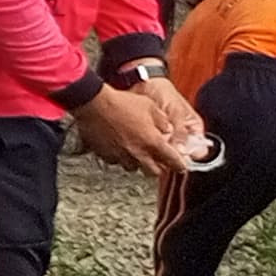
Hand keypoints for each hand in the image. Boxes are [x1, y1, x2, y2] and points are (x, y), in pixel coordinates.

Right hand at [70, 79, 201, 177]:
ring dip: (139, 163)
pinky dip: (120, 157)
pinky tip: (120, 147)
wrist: (94, 104)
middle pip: (153, 172)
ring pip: (134, 168)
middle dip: (159, 168)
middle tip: (159, 161)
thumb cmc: (120, 103)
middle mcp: (137, 153)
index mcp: (152, 142)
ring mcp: (120, 155)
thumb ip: (162, 120)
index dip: (179, 165)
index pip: (172, 161)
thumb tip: (167, 128)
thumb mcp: (150, 106)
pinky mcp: (106, 155)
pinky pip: (116, 161)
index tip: (181, 167)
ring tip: (137, 153)